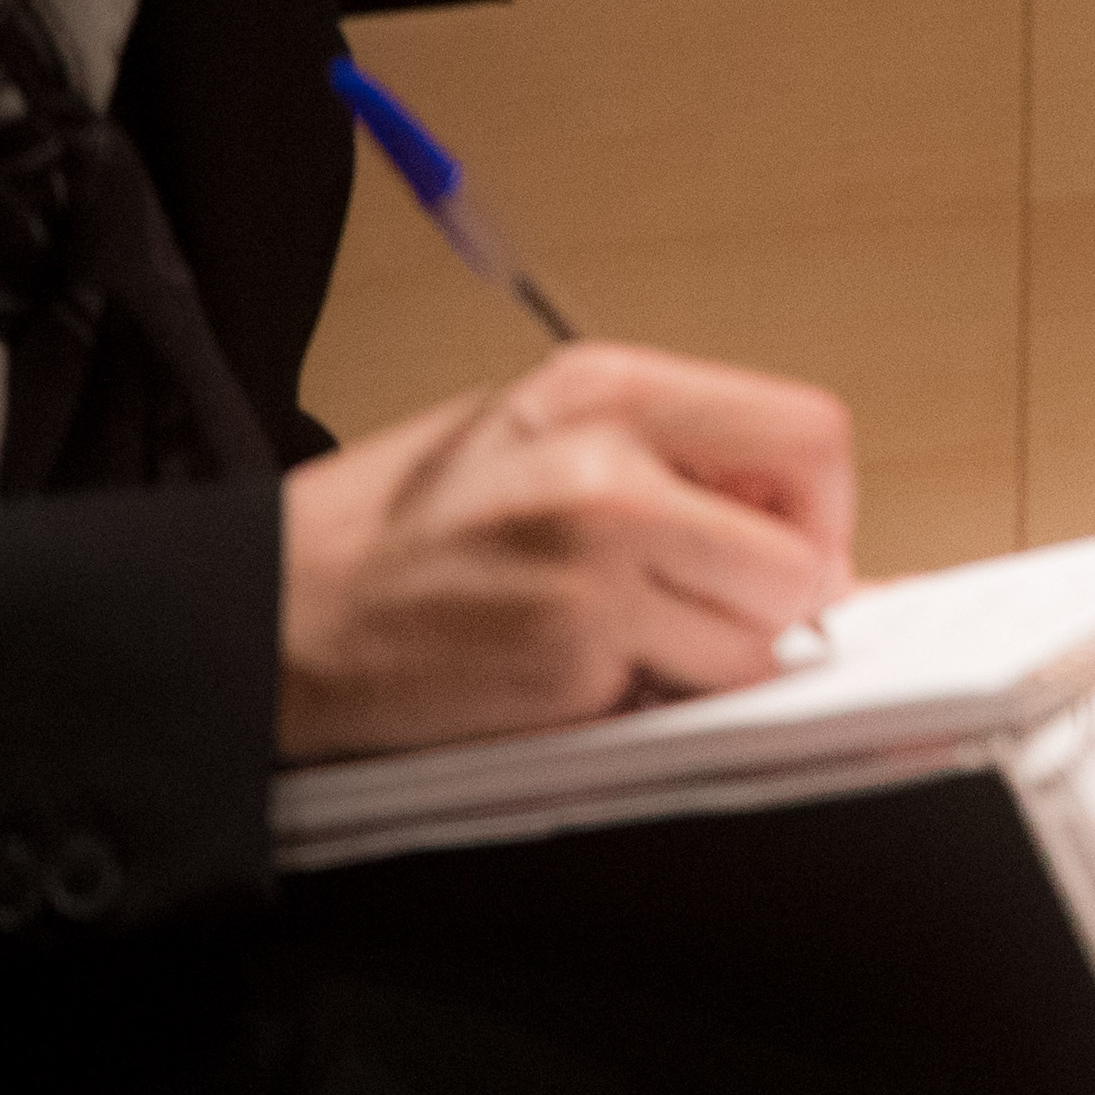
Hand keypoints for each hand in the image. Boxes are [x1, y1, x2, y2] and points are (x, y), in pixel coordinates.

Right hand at [275, 343, 859, 760]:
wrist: (273, 615)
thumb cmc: (394, 526)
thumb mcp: (535, 427)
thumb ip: (669, 452)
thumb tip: (799, 520)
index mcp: (608, 389)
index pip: (810, 436)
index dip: (820, 508)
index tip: (792, 542)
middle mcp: (610, 472)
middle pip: (803, 558)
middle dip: (778, 600)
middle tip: (716, 608)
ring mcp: (593, 577)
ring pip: (755, 645)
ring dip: (716, 661)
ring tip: (629, 640)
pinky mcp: (569, 668)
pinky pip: (680, 702)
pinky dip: (653, 704)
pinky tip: (580, 673)